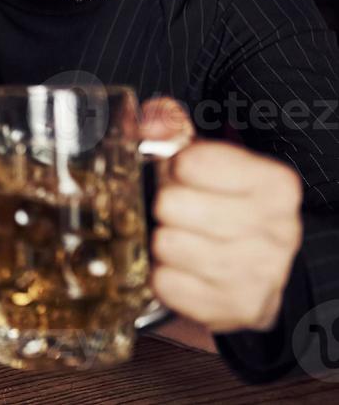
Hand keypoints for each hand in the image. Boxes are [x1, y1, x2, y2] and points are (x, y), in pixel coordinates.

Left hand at [141, 97, 302, 332]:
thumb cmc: (222, 205)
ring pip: (169, 245)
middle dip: (164, 204)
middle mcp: (280, 230)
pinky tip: (178, 268)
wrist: (253, 271)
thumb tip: (148, 120)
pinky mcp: (238, 308)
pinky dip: (162, 275)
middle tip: (175, 210)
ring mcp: (263, 274)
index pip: (194, 162)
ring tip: (178, 237)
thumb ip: (172, 128)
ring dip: (162, 240)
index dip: (173, 166)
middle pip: (173, 205)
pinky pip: (167, 285)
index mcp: (275, 184)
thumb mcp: (204, 159)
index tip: (181, 173)